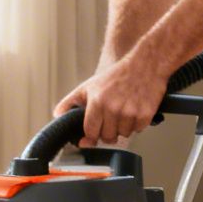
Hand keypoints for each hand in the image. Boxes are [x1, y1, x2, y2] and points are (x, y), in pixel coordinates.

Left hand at [54, 54, 168, 146]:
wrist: (145, 64)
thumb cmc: (116, 76)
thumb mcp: (89, 86)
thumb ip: (70, 102)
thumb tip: (57, 115)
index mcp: (97, 102)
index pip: (90, 132)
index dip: (91, 135)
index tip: (93, 135)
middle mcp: (113, 109)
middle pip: (107, 137)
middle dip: (108, 131)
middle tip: (112, 118)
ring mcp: (130, 113)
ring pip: (123, 135)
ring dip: (123, 128)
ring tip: (124, 111)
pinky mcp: (145, 115)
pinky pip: (138, 130)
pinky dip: (136, 124)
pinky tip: (135, 110)